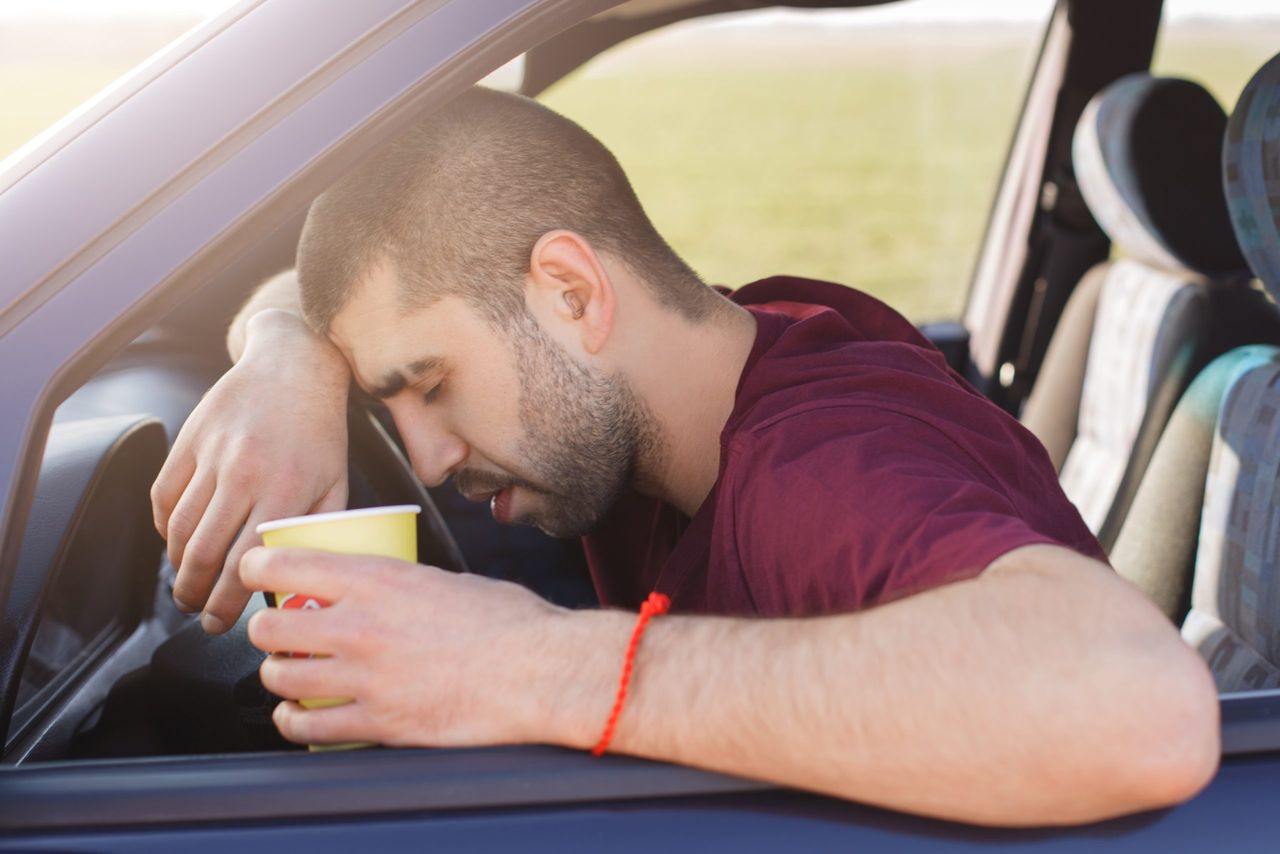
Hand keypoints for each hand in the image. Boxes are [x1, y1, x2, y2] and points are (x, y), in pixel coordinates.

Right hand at [151, 310, 350, 632]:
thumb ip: (320, 530)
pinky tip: (177, 542)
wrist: (294, 365)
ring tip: (186, 585)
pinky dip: (165, 527)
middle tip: (198, 612)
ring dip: (177, 566)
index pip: (246, 564)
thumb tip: (303, 578)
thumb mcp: (336, 482)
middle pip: (205, 554)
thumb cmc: (320, 430)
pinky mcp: (189, 439)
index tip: (220, 624)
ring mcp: (212, 455)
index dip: (227, 603)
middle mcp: (244, 474)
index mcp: (285, 490)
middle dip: (196, 594)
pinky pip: (163, 495)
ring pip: (179, 529)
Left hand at [240, 547, 575, 747]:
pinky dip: (293, 722)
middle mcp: (360, 626)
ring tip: (288, 674)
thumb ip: (404, 585)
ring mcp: (365, 678)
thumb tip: (386, 591)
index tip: (255, 573)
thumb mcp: (447, 580)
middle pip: (270, 627)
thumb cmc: (509, 623)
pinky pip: (310, 726)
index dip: (255, 567)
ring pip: (280, 678)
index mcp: (378, 579)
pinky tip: (296, 717)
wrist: (540, 670)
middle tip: (278, 632)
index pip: (284, 565)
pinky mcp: (379, 722)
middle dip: (265, 629)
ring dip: (277, 676)